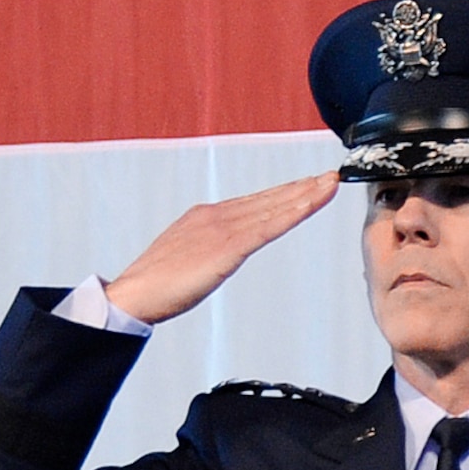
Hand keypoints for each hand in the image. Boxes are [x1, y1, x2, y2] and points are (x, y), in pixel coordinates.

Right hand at [104, 171, 339, 323]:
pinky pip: (268, 227)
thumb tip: (216, 256)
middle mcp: (217, 215)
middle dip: (302, 187)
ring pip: (273, 208)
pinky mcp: (228, 247)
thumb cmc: (156, 286)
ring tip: (331, 183)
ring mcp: (223, 228)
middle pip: (269, 199)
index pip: (254, 203)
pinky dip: (292, 212)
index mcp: (207, 218)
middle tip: (331, 176)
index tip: (308, 186)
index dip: (284, 194)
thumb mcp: (186, 260)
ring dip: (305, 195)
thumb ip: (206, 252)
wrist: (136, 293)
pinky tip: (311, 204)